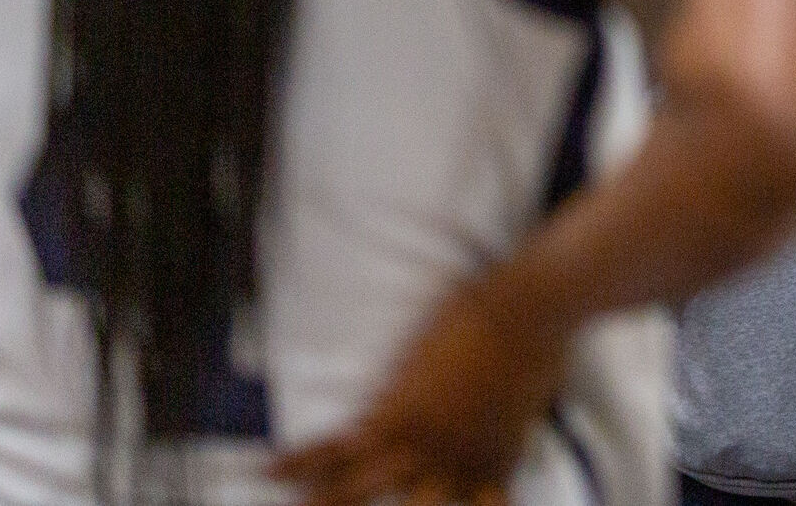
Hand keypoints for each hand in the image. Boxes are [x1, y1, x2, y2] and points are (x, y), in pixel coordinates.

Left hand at [272, 270, 569, 505]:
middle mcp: (420, 446)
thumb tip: (377, 417)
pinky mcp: (500, 461)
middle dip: (325, 502)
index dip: (295, 467)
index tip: (267, 474)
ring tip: (406, 500)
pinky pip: (487, 505)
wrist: (528, 309)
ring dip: (410, 505)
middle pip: (357, 491)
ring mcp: (461, 459)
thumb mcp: (416, 350)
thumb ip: (394, 395)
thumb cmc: (470, 311)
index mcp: (393, 414)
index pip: (330, 452)